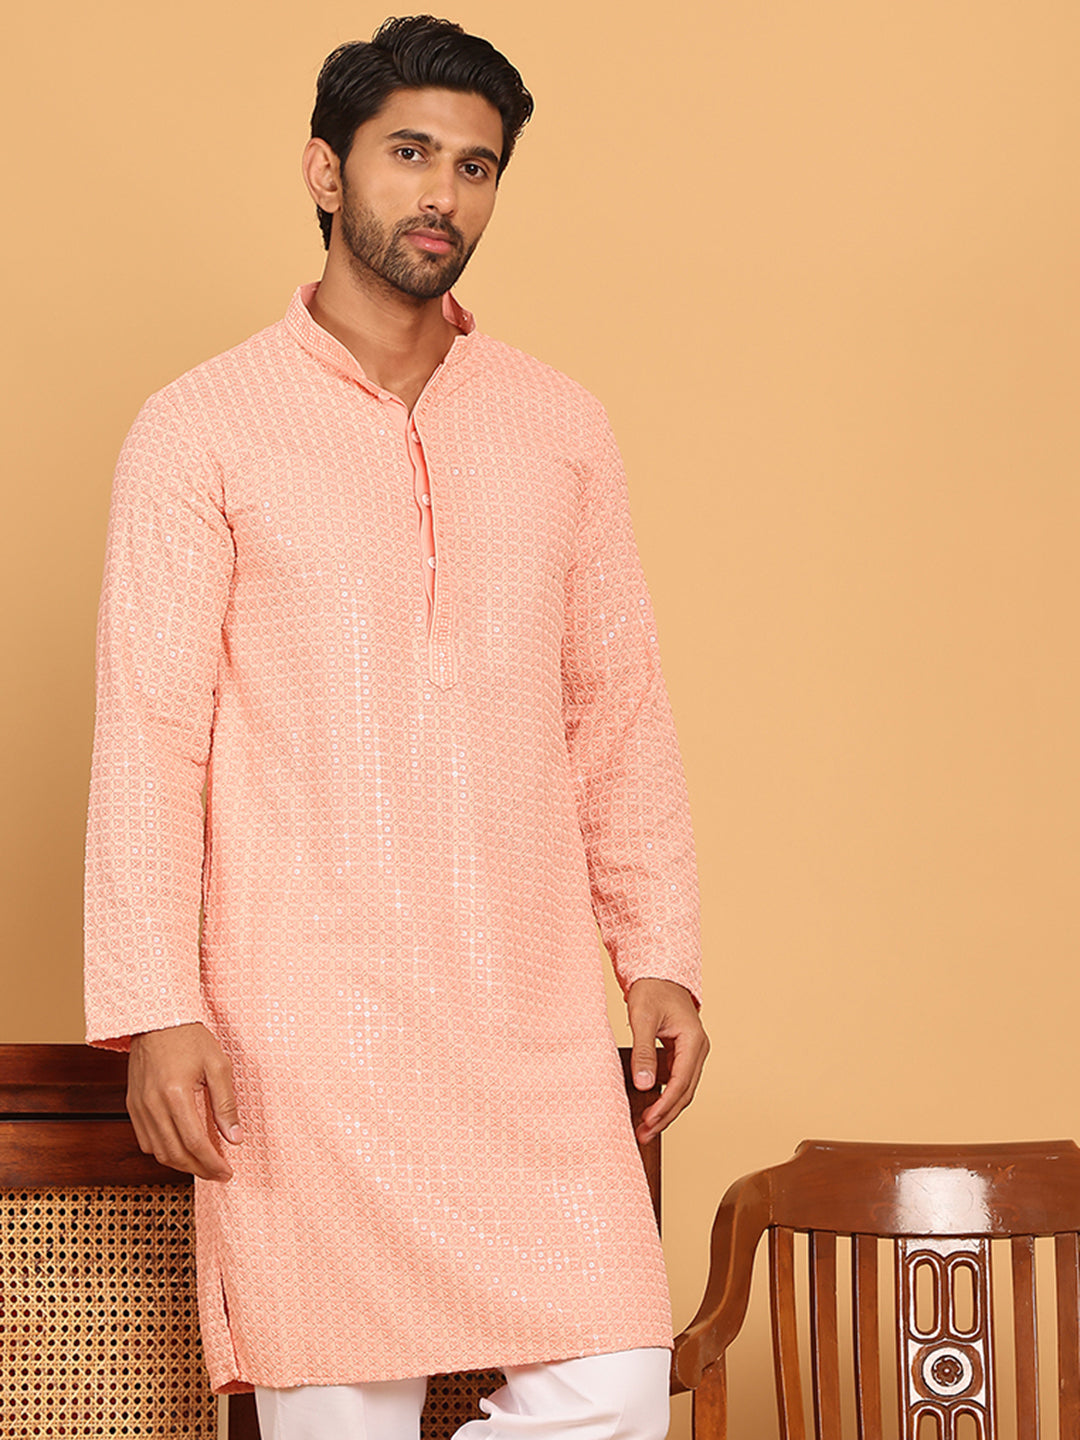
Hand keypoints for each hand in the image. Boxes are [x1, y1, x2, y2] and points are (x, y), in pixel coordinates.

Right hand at [126, 1021, 242, 1181]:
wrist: (158, 1020)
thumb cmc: (190, 1038)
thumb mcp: (218, 1065)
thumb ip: (226, 1104)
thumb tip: (234, 1137)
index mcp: (175, 1094)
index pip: (195, 1142)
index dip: (212, 1163)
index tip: (227, 1172)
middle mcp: (153, 1104)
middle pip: (174, 1153)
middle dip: (198, 1170)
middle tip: (218, 1174)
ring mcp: (138, 1106)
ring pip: (157, 1152)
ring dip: (180, 1164)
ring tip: (202, 1165)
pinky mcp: (132, 1105)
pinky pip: (145, 1140)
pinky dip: (163, 1151)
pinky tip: (180, 1149)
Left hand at [627, 978, 708, 1143]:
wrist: (658, 973)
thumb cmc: (651, 990)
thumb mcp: (643, 1018)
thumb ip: (644, 1052)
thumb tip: (644, 1085)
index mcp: (693, 1041)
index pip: (681, 1083)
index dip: (664, 1106)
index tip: (647, 1122)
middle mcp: (699, 1049)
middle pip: (685, 1092)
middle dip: (665, 1116)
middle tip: (643, 1135)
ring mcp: (693, 1052)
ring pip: (683, 1090)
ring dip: (666, 1110)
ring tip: (644, 1129)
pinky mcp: (684, 1054)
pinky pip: (677, 1081)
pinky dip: (665, 1097)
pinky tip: (649, 1109)